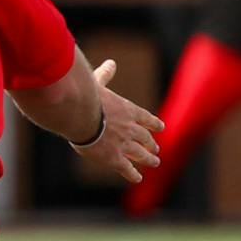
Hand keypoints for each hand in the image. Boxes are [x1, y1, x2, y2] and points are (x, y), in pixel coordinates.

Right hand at [74, 59, 163, 184]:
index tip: (160, 128)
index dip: (153, 124)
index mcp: (128, 110)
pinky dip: (132, 174)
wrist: (81, 115)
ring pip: (140, 154)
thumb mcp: (98, 83)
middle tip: (156, 149)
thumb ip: (105, 75)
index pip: (145, 118)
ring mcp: (124, 144)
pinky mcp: (113, 158)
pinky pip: (126, 168)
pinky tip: (137, 178)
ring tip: (155, 162)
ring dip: (148, 159)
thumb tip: (111, 62)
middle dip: (151, 144)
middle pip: (145, 138)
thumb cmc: (87, 97)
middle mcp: (130, 128)